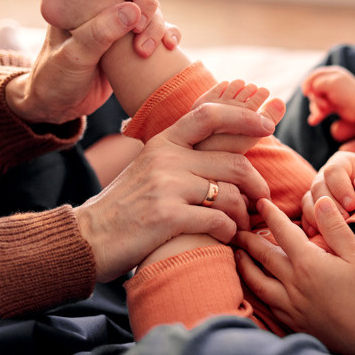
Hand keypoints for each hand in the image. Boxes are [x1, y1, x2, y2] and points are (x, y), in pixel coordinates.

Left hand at [6, 0, 178, 124]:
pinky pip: (161, 30)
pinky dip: (169, 35)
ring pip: (152, 7)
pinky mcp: (135, 41)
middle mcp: (103, 2)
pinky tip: (170, 47)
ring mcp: (121, 22)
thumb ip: (99, 34)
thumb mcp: (73, 56)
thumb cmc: (55, 77)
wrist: (59, 106)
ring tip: (146, 50)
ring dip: (157, 25)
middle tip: (143, 25)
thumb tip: (132, 12)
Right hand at [75, 100, 274, 281]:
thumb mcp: (150, 168)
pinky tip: (225, 236)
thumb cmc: (126, 208)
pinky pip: (219, 220)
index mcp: (163, 142)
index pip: (210, 116)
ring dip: (243, 214)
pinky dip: (229, 231)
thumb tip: (227, 146)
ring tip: (240, 225)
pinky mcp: (167, 216)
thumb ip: (182, 155)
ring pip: (231, 194)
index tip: (267, 124)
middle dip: (257, 184)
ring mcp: (166, 186)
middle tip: (262, 198)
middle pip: (233, 162)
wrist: (87, 238)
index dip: (244, 117)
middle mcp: (165, 157)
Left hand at [236, 197, 354, 354]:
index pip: (282, 232)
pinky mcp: (296, 325)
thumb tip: (319, 201)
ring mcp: (292, 308)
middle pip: (263, 258)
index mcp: (308, 264)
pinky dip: (256, 292)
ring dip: (245, 267)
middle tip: (236, 230)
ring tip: (238, 257)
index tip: (260, 202)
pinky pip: (267, 305)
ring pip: (258, 284)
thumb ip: (335, 227)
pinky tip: (258, 290)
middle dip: (248, 241)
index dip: (271, 214)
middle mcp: (293, 285)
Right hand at [300, 151, 354, 234]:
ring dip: (318, 217)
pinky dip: (311, 226)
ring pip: (309, 201)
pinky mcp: (317, 211)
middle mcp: (327, 176)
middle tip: (345, 220)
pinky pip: (307, 216)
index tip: (352, 205)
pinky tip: (319, 236)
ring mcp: (319, 194)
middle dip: (329, 204)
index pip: (333, 171)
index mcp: (343, 163)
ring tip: (334, 230)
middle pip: (317, 186)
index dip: (340, 188)